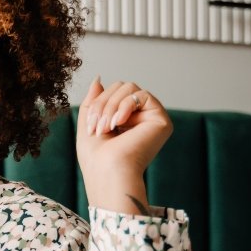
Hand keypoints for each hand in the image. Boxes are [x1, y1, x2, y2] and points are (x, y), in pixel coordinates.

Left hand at [75, 77, 173, 214]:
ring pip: (129, 88)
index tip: (91, 126)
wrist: (106, 171)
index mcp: (126, 120)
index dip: (98, 102)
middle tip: (98, 127)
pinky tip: (119, 124)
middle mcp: (142, 118)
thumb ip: (94, 100)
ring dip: (111, 106)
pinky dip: (124, 106)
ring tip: (107, 127)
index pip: (113, 92)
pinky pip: (142, 95)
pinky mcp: (161, 120)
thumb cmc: (96, 157)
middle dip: (103, 103)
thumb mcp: (89, 122)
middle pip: (121, 87)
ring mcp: (152, 118)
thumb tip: (98, 79)